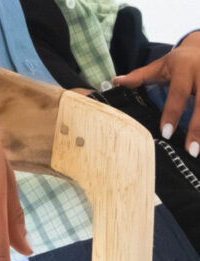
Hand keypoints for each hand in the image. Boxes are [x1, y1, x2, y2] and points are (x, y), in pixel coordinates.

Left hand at [113, 30, 199, 156]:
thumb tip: (116, 81)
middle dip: (197, 127)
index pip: (178, 93)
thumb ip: (139, 76)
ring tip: (198, 152)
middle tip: (190, 151)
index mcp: (184, 68)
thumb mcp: (160, 66)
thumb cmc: (178, 61)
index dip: (172, 113)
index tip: (166, 134)